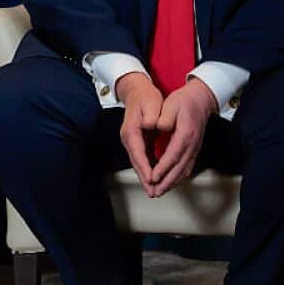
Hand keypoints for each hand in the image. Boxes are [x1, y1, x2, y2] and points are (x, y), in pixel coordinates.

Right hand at [116, 72, 161, 188]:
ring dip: (146, 177)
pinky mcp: (137, 141)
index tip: (152, 179)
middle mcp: (129, 138)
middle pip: (137, 162)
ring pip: (139, 163)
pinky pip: (143, 159)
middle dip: (145, 179)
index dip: (145, 168)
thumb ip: (151, 115)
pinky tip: (155, 178)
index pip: (138, 153)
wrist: (136, 91)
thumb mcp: (150, 102)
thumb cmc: (145, 97)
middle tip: (153, 193)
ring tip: (154, 190)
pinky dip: (148, 169)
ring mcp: (132, 141)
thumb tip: (151, 124)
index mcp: (131, 131)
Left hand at [148, 79, 217, 196]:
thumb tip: (158, 126)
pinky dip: (178, 177)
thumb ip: (165, 116)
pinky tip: (170, 183)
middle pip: (179, 167)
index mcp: (186, 133)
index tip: (153, 177)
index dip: (163, 168)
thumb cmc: (185, 101)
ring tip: (160, 192)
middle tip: (154, 192)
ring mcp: (195, 148)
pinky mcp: (194, 150)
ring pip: (184, 170)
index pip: (173, 154)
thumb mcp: (172, 104)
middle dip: (166, 182)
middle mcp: (192, 144)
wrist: (201, 99)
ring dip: (172, 183)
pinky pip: (186, 167)